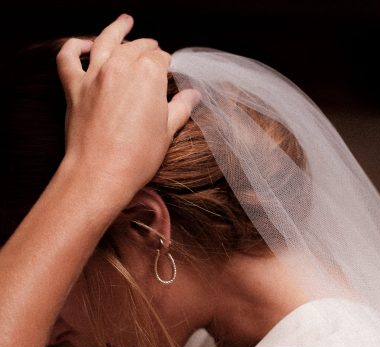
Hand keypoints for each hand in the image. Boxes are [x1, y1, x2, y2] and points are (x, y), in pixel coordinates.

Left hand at [57, 15, 198, 204]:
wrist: (101, 174)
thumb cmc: (136, 158)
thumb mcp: (166, 133)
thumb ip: (180, 108)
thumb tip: (193, 96)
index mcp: (149, 75)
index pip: (161, 59)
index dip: (167, 66)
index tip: (170, 73)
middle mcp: (121, 67)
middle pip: (136, 47)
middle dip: (148, 48)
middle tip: (154, 53)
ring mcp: (95, 75)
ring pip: (105, 41)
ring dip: (117, 29)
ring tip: (125, 22)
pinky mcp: (74, 88)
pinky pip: (68, 58)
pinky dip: (73, 47)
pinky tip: (83, 44)